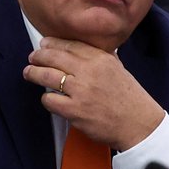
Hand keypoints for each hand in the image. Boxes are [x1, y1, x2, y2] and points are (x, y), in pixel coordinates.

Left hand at [23, 37, 163, 150]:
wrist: (139, 124)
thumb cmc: (129, 97)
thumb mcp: (117, 68)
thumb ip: (99, 57)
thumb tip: (77, 48)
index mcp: (100, 59)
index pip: (69, 45)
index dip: (52, 44)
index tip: (43, 44)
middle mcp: (89, 72)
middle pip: (54, 57)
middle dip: (38, 56)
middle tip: (32, 58)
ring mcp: (80, 91)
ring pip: (47, 76)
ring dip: (34, 74)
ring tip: (29, 73)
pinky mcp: (74, 111)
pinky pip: (50, 100)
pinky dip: (46, 98)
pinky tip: (48, 98)